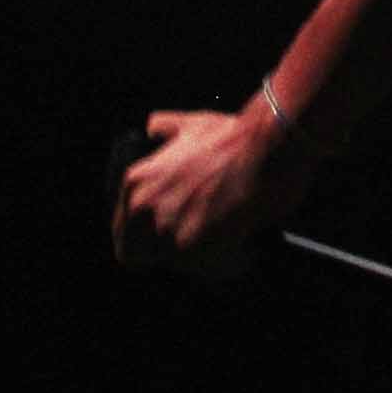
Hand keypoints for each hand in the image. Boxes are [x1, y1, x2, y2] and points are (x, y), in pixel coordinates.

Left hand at [112, 100, 314, 277]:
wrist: (268, 145)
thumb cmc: (234, 135)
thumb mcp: (189, 123)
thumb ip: (163, 129)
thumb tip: (152, 130)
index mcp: (136, 183)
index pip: (123, 234)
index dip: (146, 238)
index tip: (168, 236)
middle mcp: (144, 209)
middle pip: (140, 256)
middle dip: (169, 251)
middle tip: (199, 238)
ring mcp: (167, 230)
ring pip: (179, 264)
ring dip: (203, 256)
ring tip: (228, 234)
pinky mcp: (194, 248)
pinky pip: (210, 269)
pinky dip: (230, 260)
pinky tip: (244, 240)